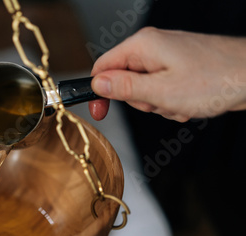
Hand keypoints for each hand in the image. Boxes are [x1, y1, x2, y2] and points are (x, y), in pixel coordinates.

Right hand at [88, 27, 245, 120]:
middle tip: (160, 102)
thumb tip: (97, 84)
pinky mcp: (178, 67)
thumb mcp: (161, 91)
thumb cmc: (215, 80)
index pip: (102, 68)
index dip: (99, 92)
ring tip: (181, 101)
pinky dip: (172, 101)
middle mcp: (152, 47)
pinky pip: (162, 89)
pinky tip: (190, 101)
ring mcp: (166, 57)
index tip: (100, 113)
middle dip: (141, 100)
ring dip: (159, 103)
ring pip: (144, 89)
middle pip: (124, 81)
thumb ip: (125, 88)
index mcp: (142, 46)